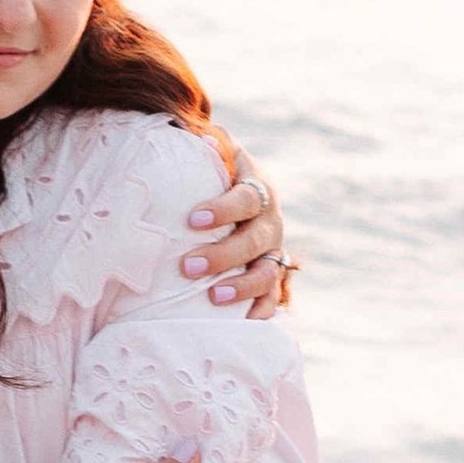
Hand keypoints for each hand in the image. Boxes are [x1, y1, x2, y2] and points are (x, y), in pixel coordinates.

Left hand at [182, 157, 290, 320]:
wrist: (245, 191)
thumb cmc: (219, 173)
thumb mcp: (217, 154)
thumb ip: (209, 146)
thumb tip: (200, 139)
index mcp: (258, 188)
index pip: (245, 199)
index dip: (222, 210)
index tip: (192, 221)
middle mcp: (271, 221)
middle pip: (254, 241)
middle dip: (223, 255)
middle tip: (188, 266)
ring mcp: (274, 251)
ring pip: (267, 273)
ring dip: (241, 287)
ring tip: (213, 297)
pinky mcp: (272, 275)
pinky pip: (273, 297)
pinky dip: (262, 311)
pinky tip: (244, 323)